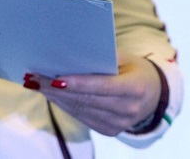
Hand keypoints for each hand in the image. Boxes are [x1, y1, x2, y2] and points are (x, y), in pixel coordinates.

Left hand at [24, 53, 161, 136]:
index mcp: (136, 88)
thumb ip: (103, 59)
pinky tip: (52, 95)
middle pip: (86, 99)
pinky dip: (65, 105)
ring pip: (80, 110)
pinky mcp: (109, 130)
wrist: (153, 95)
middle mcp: (128, 109)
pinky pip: (82, 117)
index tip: (55, 79)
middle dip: (58, 89)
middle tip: (35, 77)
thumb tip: (71, 58)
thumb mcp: (126, 59)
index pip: (103, 87)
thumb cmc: (136, 70)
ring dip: (56, 98)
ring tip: (37, 84)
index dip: (78, 84)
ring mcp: (118, 124)